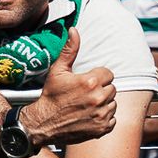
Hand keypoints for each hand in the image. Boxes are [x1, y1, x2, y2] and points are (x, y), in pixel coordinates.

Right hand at [21, 29, 117, 145]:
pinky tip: (90, 116)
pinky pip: (113, 119)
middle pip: (112, 88)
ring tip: (87, 105)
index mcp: (90, 81)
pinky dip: (104, 118)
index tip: (87, 82)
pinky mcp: (102, 128)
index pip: (108, 74)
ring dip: (103, 103)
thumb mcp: (58, 70)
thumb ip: (70, 49)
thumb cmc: (51, 95)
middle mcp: (98, 98)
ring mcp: (101, 114)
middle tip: (85, 94)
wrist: (44, 123)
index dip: (97, 76)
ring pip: (113, 103)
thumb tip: (74, 30)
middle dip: (101, 89)